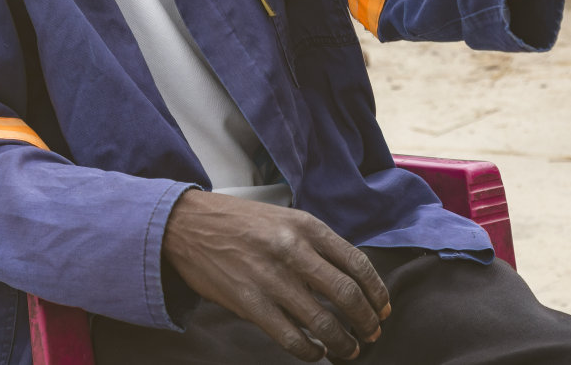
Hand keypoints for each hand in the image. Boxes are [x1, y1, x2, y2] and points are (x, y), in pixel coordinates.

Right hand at [161, 190, 389, 361]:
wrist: (187, 225)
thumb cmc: (239, 223)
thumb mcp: (283, 219)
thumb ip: (315, 244)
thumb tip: (350, 280)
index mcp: (305, 226)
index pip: (357, 264)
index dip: (377, 293)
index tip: (383, 309)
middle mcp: (293, 250)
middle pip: (347, 295)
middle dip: (367, 322)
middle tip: (372, 334)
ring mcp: (271, 278)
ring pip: (323, 322)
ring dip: (343, 343)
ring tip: (349, 350)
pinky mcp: (249, 303)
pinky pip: (291, 338)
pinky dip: (311, 352)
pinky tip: (316, 352)